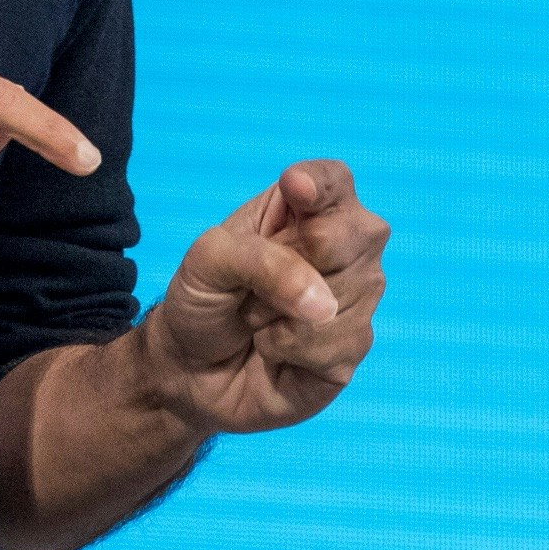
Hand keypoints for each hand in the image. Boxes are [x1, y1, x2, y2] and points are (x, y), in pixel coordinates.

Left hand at [133, 159, 388, 433]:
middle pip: (350, 238)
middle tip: (253, 287)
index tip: (295, 187)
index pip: (333, 180)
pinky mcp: (353, 346)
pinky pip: (334, 345)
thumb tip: (323, 302)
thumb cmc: (203, 300)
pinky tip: (278, 350)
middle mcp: (346, 244)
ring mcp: (357, 295)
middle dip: (286, 269)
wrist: (191, 369)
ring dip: (280, 318)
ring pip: (339, 298)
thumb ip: (262, 261)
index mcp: (307, 207)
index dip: (320, 184)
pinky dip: (289, 351)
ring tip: (262, 320)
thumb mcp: (209, 261)